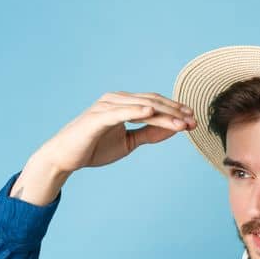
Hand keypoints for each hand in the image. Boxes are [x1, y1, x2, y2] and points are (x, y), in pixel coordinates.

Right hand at [29, 91, 197, 175]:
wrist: (66, 157)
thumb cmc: (95, 147)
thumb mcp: (129, 142)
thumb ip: (150, 134)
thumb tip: (174, 129)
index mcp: (124, 104)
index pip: (156, 104)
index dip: (176, 112)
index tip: (194, 121)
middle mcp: (116, 100)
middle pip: (153, 102)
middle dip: (175, 112)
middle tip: (193, 121)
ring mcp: (106, 106)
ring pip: (142, 106)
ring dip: (164, 114)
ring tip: (182, 123)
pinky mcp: (97, 116)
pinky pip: (121, 112)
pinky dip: (136, 110)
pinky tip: (152, 112)